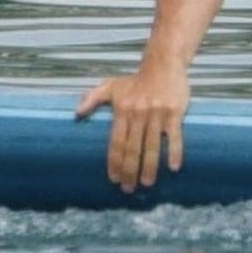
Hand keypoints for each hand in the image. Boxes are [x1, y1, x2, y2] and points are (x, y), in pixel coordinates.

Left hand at [76, 66, 190, 192]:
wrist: (163, 64)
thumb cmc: (136, 80)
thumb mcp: (112, 85)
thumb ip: (93, 98)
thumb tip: (76, 114)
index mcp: (123, 109)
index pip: (117, 142)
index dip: (115, 162)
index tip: (114, 179)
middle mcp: (139, 112)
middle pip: (133, 148)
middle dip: (130, 171)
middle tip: (129, 189)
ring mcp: (157, 113)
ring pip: (152, 145)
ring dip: (150, 167)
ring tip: (148, 183)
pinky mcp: (174, 111)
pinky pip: (175, 135)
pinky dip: (174, 151)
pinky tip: (173, 167)